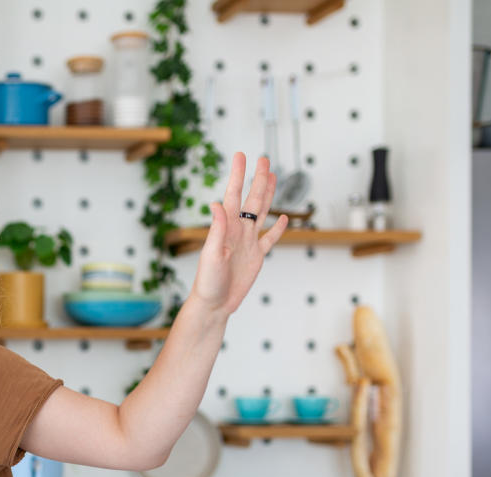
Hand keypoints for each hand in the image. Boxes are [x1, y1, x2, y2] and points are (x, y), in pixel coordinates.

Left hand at [191, 153, 288, 314]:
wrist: (214, 305)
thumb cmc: (207, 282)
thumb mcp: (211, 254)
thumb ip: (216, 229)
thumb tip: (216, 204)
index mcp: (226, 228)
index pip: (233, 196)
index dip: (238, 176)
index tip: (241, 156)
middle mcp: (237, 232)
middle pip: (251, 200)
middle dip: (257, 179)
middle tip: (263, 159)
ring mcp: (248, 243)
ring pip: (261, 214)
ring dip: (267, 195)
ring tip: (273, 178)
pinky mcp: (256, 257)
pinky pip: (269, 239)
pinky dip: (277, 229)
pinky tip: (283, 218)